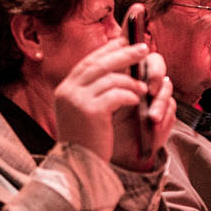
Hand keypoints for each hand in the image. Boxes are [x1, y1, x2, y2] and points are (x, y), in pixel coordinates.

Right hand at [52, 37, 169, 167]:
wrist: (77, 168)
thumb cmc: (86, 142)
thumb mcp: (83, 112)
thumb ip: (92, 92)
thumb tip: (115, 70)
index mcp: (65, 89)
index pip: (88, 61)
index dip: (108, 50)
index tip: (125, 42)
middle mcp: (68, 91)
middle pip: (99, 63)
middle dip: (124, 53)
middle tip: (144, 48)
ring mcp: (77, 100)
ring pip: (110, 77)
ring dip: (131, 80)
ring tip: (145, 87)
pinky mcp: (90, 111)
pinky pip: (116, 94)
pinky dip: (129, 94)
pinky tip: (138, 99)